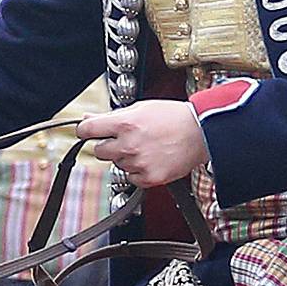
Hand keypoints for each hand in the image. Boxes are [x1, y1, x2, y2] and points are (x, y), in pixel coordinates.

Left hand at [77, 100, 207, 188]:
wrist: (201, 133)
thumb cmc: (174, 118)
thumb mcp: (140, 107)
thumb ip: (112, 116)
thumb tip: (89, 119)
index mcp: (125, 123)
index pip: (87, 131)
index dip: (85, 131)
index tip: (88, 132)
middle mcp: (129, 144)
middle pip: (99, 151)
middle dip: (108, 145)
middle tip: (125, 139)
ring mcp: (138, 163)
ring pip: (117, 164)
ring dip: (126, 158)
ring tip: (145, 147)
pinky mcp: (149, 178)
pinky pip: (131, 178)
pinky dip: (138, 171)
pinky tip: (150, 159)